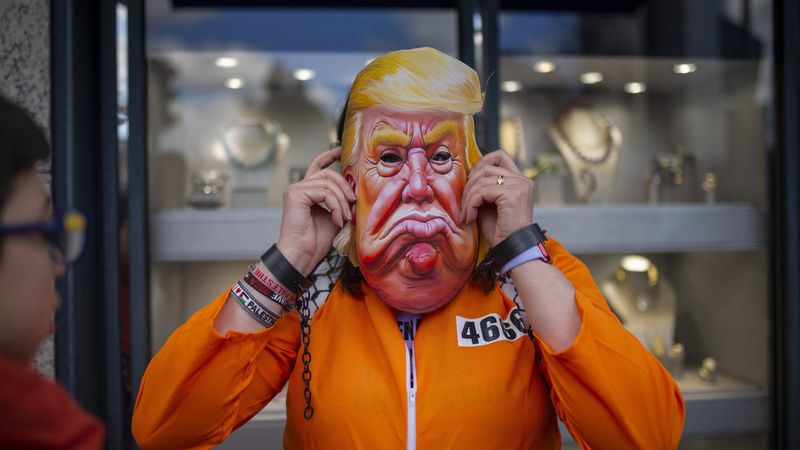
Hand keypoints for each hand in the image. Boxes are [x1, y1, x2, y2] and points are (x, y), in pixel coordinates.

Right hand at [276, 147, 355, 274]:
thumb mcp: (336, 217)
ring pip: (328, 182)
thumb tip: (357, 194)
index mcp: (308, 191)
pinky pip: (324, 191)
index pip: (319, 166)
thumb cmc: (316, 242)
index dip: (330, 156)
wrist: (302, 256)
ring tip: (345, 218)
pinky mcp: (295, 194)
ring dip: (342, 201)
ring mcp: (296, 189)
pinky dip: (336, 205)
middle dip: (345, 188)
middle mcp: (300, 187)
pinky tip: (337, 219)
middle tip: (353, 206)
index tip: (342, 150)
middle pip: (329, 174)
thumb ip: (342, 203)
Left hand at [460, 149, 533, 246]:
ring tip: (466, 214)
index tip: (471, 181)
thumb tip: (467, 177)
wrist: (512, 249)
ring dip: (468, 198)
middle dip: (469, 185)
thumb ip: (484, 188)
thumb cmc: (501, 231)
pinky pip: (482, 192)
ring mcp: (519, 186)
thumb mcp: (490, 204)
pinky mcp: (512, 194)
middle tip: (464, 205)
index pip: (500, 156)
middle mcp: (523, 180)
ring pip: (482, 180)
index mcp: (520, 180)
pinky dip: (471, 205)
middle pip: (486, 167)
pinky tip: (470, 218)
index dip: (481, 163)